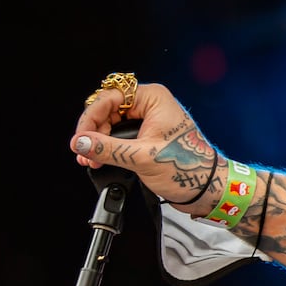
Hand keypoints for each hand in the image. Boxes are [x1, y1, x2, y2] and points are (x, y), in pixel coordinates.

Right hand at [71, 80, 222, 210]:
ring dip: (98, 142)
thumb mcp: (141, 157)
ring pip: (111, 124)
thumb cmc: (188, 168)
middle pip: (108, 111)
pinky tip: (99, 159)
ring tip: (90, 158)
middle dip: (93, 132)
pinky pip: (119, 136)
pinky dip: (108, 147)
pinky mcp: (146, 136)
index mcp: (154, 99)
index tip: (80, 137)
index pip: (110, 98)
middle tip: (83, 151)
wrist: (205, 187)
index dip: (91, 117)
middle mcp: (151, 106)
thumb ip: (108, 149)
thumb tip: (81, 142)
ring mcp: (149, 121)